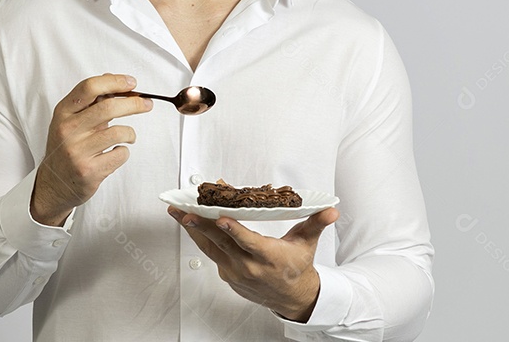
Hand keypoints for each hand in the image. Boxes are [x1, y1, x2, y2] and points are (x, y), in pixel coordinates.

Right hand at [30, 74, 151, 225]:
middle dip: (134, 104)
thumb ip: (91, 101)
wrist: (53, 183)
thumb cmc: (65, 147)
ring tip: (128, 136)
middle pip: (108, 107)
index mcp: (63, 112)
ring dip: (130, 133)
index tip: (131, 83)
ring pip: (119, 132)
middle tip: (146, 104)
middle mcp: (67, 129)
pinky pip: (120, 154)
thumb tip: (115, 81)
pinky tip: (115, 153)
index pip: (90, 87)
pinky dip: (124, 151)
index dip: (115, 82)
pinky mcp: (89, 171)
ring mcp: (77, 151)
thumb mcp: (70, 119)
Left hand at [168, 206, 338, 321]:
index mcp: (268, 257)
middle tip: (185, 210)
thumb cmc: (296, 266)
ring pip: (209, 248)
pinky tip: (191, 223)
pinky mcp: (226, 274)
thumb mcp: (307, 243)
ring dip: (192, 230)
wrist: (291, 297)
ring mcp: (234, 272)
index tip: (220, 218)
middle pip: (221, 242)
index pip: (248, 242)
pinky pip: (211, 253)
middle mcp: (248, 266)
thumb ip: (316, 223)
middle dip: (201, 224)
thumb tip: (332, 211)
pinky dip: (201, 237)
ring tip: (177, 213)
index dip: (234, 230)